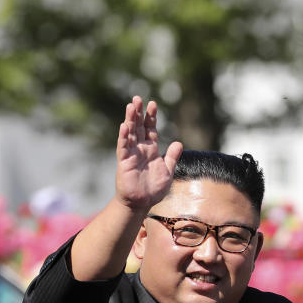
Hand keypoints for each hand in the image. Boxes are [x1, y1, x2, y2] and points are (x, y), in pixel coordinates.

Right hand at [114, 96, 182, 211]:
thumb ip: (172, 157)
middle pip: (138, 127)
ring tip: (131, 106)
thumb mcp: (167, 172)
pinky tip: (124, 126)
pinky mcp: (124, 162)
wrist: (141, 203)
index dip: (151, 117)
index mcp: (151, 150)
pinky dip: (123, 137)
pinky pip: (123, 147)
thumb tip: (178, 143)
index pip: (150, 129)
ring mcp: (131, 155)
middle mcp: (140, 149)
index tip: (152, 104)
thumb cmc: (153, 189)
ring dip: (130, 119)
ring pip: (130, 133)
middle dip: (138, 113)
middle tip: (138, 99)